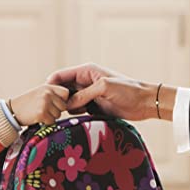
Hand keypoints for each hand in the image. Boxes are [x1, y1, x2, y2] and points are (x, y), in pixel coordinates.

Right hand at [9, 84, 68, 125]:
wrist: (12, 110)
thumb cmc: (28, 102)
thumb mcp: (40, 92)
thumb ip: (53, 94)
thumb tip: (70, 101)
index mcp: (48, 87)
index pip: (66, 93)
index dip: (62, 100)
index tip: (54, 103)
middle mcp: (47, 93)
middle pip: (63, 106)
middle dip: (56, 110)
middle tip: (45, 110)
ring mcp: (45, 103)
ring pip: (58, 115)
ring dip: (51, 117)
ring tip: (40, 113)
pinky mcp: (41, 113)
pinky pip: (52, 121)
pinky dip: (46, 122)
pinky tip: (37, 118)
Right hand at [47, 63, 176, 120]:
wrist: (144, 102)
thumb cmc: (128, 90)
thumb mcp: (104, 88)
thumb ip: (84, 94)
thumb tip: (67, 104)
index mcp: (86, 71)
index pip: (61, 75)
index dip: (51, 85)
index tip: (45, 98)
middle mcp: (85, 81)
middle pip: (62, 88)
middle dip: (57, 98)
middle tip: (52, 110)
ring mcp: (88, 94)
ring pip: (68, 100)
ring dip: (65, 107)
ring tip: (62, 115)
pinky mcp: (93, 106)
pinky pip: (77, 109)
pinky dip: (73, 113)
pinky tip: (72, 119)